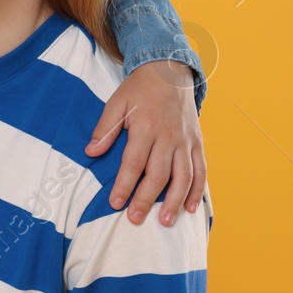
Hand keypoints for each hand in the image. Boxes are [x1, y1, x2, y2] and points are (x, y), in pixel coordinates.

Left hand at [85, 60, 205, 226]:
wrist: (170, 71)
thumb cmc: (139, 89)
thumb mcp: (117, 103)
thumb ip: (105, 128)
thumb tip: (91, 152)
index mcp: (146, 128)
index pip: (134, 162)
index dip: (124, 184)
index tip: (115, 203)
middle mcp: (169, 137)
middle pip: (158, 174)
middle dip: (146, 199)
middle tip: (135, 219)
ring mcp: (186, 141)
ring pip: (183, 176)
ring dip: (175, 201)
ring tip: (164, 222)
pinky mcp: (198, 143)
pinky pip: (201, 170)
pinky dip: (198, 190)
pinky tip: (191, 208)